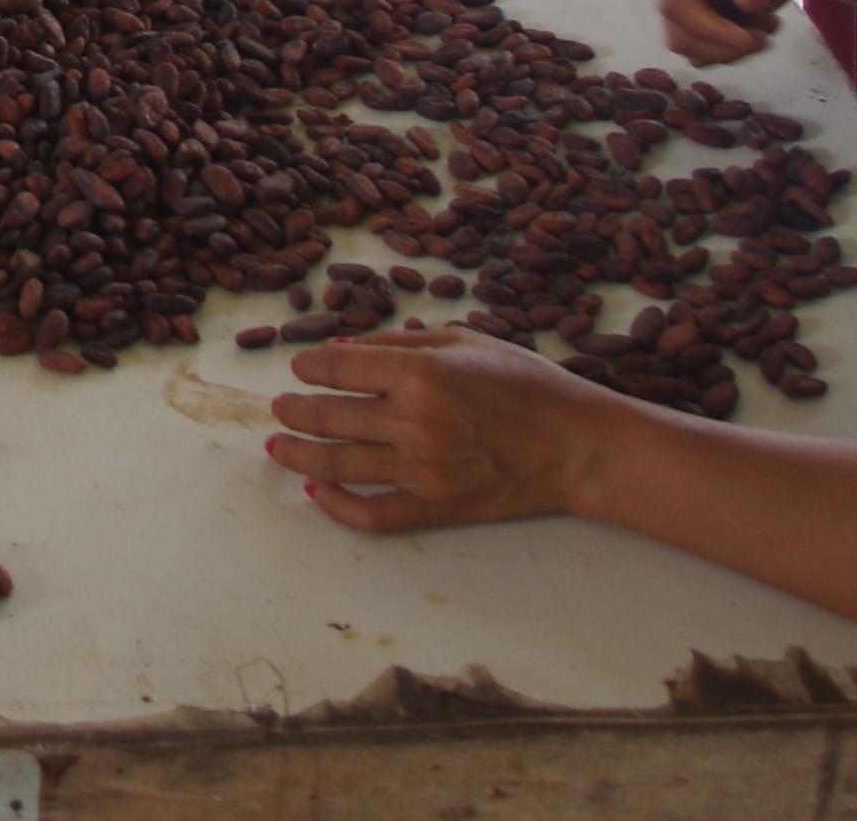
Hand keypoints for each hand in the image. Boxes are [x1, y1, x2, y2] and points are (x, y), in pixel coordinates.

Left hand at [264, 329, 628, 532]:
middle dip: (293, 410)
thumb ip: (400, 343)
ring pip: (336, 466)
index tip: (299, 367)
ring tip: (278, 446)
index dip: (308, 366)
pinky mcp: (435, 507)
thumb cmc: (529, 384)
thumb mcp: (466, 341)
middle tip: (279, 407)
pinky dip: (336, 508)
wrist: (578, 446)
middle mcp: (414, 421)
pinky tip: (316, 494)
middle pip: (327, 416)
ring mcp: (422, 470)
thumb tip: (344, 349)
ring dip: (297, 456)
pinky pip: (371, 514)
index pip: (338, 367)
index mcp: (421, 372)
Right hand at [653, 0, 821, 64]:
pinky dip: (733, 51)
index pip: (676, 0)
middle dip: (722, 45)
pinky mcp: (701, 20)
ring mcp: (688, 2)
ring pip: (690, 47)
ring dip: (730, 50)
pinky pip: (706, 51)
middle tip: (766, 36)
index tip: (748, 40)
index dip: (706, 28)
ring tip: (768, 24)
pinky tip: (759, 28)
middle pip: (678, 32)